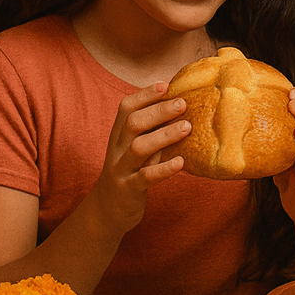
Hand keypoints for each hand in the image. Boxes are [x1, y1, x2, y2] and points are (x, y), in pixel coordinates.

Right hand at [83, 82, 189, 236]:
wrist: (108, 209)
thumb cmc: (131, 171)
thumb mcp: (137, 148)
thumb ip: (153, 131)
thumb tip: (183, 108)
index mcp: (119, 135)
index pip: (126, 107)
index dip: (145, 94)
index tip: (166, 84)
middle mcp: (117, 149)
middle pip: (133, 123)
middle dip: (158, 111)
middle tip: (183, 104)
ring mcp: (121, 169)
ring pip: (139, 148)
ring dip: (164, 136)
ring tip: (187, 128)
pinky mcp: (129, 189)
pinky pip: (145, 177)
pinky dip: (163, 169)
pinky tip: (181, 163)